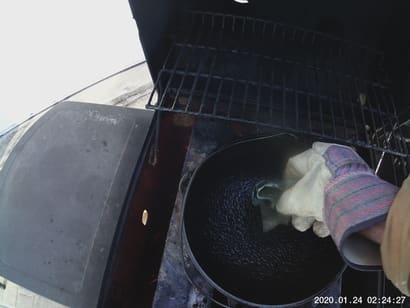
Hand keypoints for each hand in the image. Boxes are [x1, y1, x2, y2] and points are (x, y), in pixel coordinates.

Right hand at [276, 142, 396, 246]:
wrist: (357, 201)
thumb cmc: (322, 191)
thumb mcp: (293, 199)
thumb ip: (282, 203)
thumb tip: (281, 207)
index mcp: (314, 156)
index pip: (292, 167)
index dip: (284, 183)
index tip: (280, 197)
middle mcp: (328, 164)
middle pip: (306, 186)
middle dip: (299, 205)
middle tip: (294, 215)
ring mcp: (342, 179)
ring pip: (320, 198)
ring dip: (311, 214)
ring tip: (307, 224)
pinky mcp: (353, 195)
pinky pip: (335, 207)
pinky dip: (327, 218)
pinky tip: (322, 228)